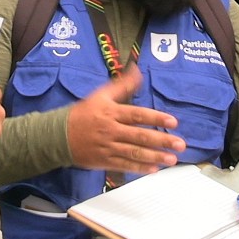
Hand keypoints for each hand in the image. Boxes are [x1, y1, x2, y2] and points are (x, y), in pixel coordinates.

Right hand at [67, 67, 183, 173]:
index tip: (173, 122)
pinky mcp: (104, 161)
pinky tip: (154, 169)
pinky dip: (139, 168)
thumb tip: (137, 70)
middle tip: (180, 144)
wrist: (59, 135)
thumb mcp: (101, 95)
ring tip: (171, 159)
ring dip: (155, 156)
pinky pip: (124, 165)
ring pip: (134, 153)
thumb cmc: (83, 113)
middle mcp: (111, 131)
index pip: (137, 115)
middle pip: (140, 136)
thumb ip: (122, 85)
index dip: (156, 118)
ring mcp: (108, 148)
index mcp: (111, 113)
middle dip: (162, 140)